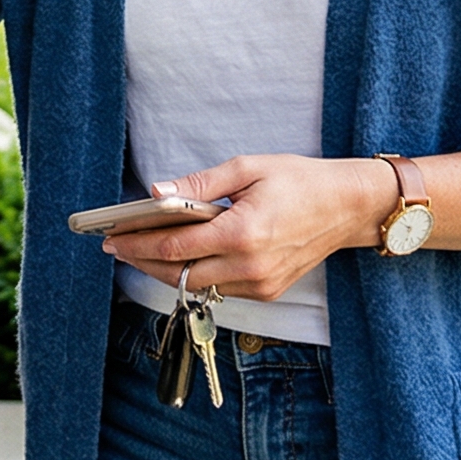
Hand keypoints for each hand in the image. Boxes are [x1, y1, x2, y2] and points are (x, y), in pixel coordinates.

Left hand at [103, 154, 395, 299]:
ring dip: (166, 272)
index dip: (138, 244)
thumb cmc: (300, 181)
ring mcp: (261, 283)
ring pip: (198, 287)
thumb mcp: (247, 168)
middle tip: (117, 248)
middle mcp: (250, 265)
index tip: (113, 238)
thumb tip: (157, 192)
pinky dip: (196, 276)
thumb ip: (199, 184)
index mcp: (243, 232)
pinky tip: (180, 260)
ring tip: (140, 253)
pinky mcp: (268, 291)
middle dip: (143, 261)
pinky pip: (221, 289)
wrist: (348, 206)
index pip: (175, 246)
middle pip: (179, 274)